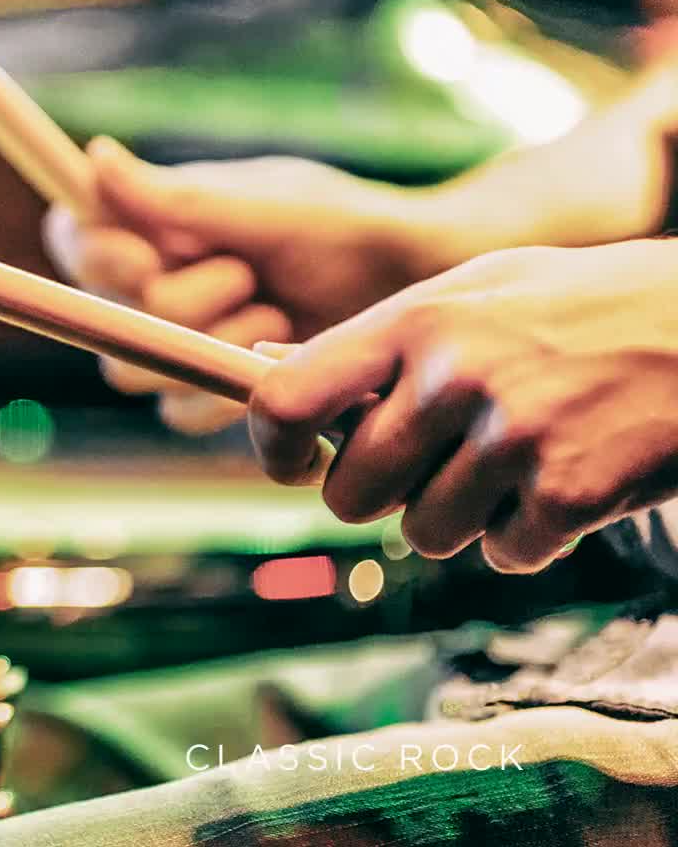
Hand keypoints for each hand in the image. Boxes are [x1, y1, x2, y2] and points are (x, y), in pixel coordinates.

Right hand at [44, 138, 440, 432]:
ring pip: (136, 370)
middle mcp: (156, 281)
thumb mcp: (266, 207)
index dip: (95, 257)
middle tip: (247, 276)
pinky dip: (228, 388)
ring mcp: (180, 340)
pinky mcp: (211, 391)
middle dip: (177, 301)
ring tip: (275, 313)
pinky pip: (179, 413)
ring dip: (209, 340)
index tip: (146, 258)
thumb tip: (95, 159)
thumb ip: (177, 200)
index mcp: (154, 225)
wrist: (418, 287)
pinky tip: (279, 355)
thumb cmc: (347, 227)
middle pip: (102, 316)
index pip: (75, 240)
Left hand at [248, 241, 677, 572]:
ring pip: (427, 534)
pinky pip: (505, 554)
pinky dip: (530, 536)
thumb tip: (266, 360)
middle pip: (351, 496)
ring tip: (516, 461)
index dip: (276, 446)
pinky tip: (565, 480)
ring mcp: (512, 437)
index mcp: (415, 320)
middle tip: (432, 466)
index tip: (298, 462)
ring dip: (464, 518)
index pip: (286, 399)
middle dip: (382, 497)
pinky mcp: (569, 492)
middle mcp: (453, 377)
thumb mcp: (474, 292)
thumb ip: (375, 337)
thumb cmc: (580, 308)